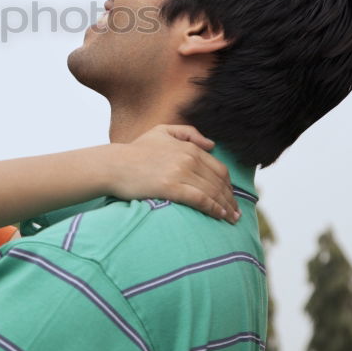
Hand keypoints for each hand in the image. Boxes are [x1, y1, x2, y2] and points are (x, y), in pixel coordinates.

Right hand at [109, 125, 238, 222]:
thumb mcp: (161, 131)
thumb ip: (188, 132)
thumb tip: (211, 144)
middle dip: (231, 198)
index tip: (231, 196)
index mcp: (188, 147)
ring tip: (232, 218)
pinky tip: (220, 216)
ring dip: (226, 206)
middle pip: (219, 182)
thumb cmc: (135, 150)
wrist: (114, 165)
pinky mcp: (172, 188)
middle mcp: (188, 159)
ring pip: (212, 192)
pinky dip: (214, 208)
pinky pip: (201, 200)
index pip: (218, 168)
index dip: (228, 184)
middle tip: (236, 212)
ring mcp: (181, 173)